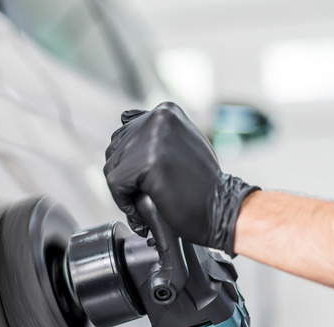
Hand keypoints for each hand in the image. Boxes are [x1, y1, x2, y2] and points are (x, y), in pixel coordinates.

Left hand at [103, 102, 258, 255]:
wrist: (221, 208)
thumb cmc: (203, 185)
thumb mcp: (180, 144)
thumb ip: (155, 132)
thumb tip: (125, 119)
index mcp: (165, 110)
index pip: (124, 134)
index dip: (130, 164)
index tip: (145, 180)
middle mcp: (158, 117)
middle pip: (115, 149)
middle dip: (125, 176)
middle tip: (146, 193)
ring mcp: (152, 137)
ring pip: (112, 167)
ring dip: (124, 190)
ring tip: (147, 200)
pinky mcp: (147, 161)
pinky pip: (115, 184)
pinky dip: (123, 201)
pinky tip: (142, 209)